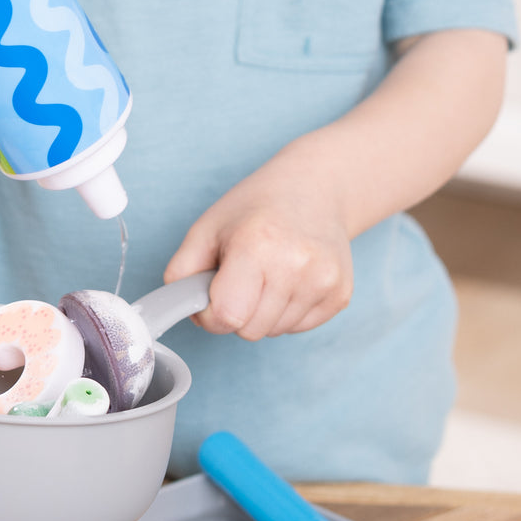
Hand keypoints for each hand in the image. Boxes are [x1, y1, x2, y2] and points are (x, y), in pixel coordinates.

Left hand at [163, 149, 353, 339]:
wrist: (315, 188)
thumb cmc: (255, 208)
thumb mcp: (205, 229)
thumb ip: (181, 272)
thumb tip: (179, 308)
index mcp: (257, 246)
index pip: (227, 316)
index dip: (210, 313)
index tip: (210, 293)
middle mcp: (297, 266)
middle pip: (249, 331)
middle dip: (235, 313)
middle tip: (240, 279)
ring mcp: (324, 281)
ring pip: (272, 332)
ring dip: (260, 313)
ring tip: (267, 275)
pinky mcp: (340, 295)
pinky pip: (297, 328)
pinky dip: (285, 312)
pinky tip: (288, 280)